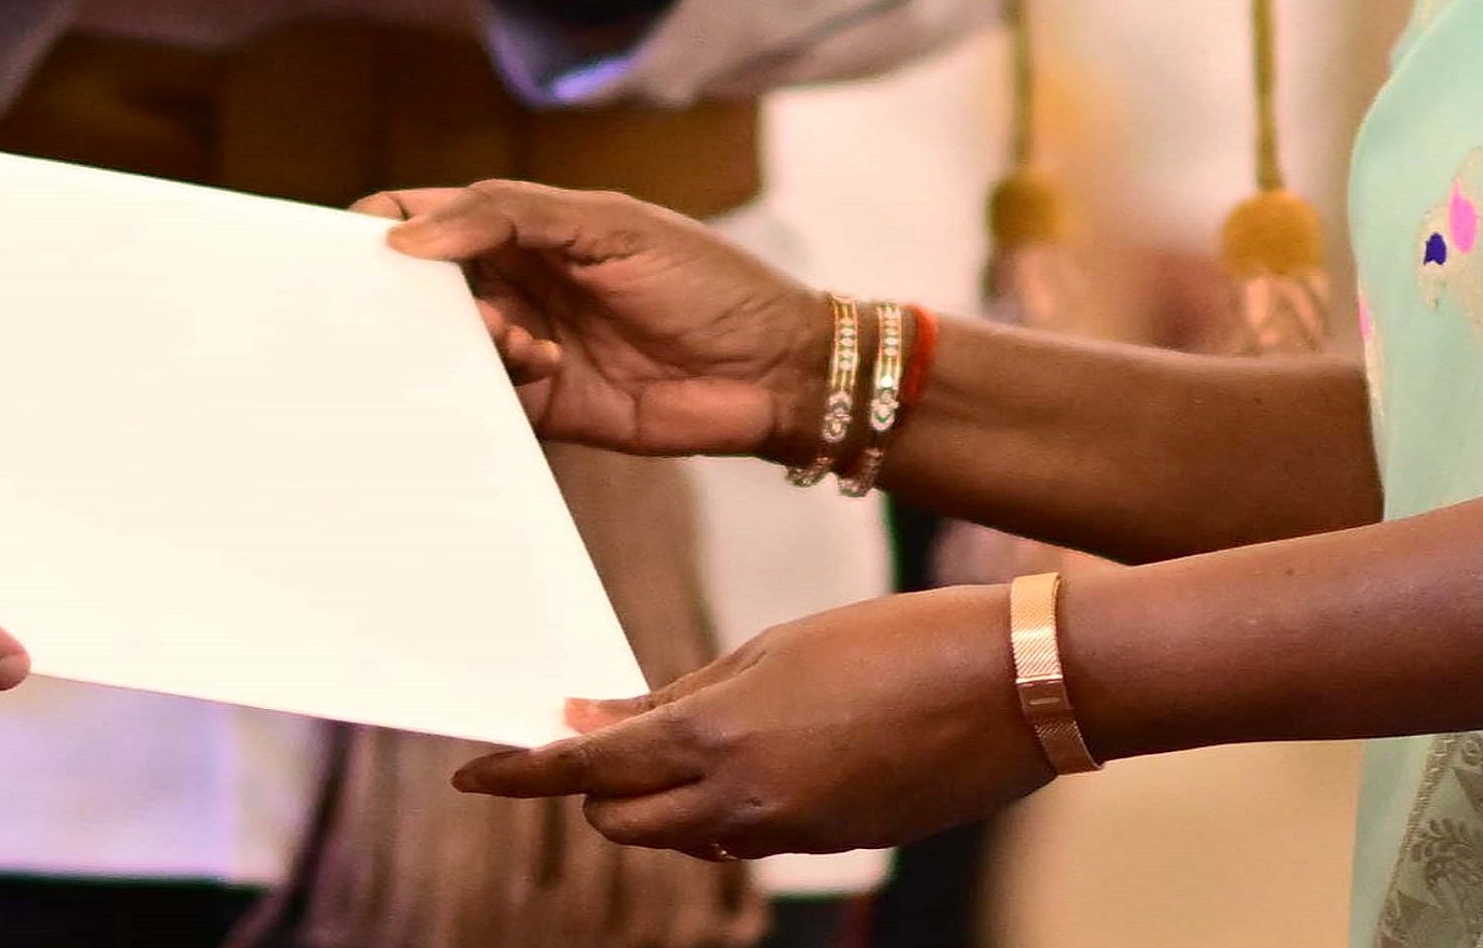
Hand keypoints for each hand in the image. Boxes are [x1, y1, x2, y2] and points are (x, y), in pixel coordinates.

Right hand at [370, 179, 834, 459]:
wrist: (778, 372)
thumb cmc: (708, 281)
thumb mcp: (611, 226)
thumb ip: (508, 217)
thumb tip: (407, 237)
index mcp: (522, 228)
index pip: (426, 218)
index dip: (380, 229)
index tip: (346, 250)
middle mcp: (514, 286)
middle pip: (422, 291)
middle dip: (407, 300)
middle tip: (415, 310)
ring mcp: (526, 347)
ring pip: (447, 350)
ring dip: (464, 345)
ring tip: (521, 341)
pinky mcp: (544, 409)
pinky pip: (484, 403)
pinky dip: (485, 394)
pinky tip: (537, 372)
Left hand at [451, 582, 1043, 857]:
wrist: (1010, 684)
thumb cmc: (893, 638)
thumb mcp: (774, 648)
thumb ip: (682, 694)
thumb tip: (596, 719)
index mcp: (718, 735)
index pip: (587, 770)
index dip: (521, 774)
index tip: (472, 773)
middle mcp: (742, 800)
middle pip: (620, 818)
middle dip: (592, 787)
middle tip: (594, 736)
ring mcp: (788, 833)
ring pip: (681, 836)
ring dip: (656, 801)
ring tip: (671, 740)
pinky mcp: (831, 845)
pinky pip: (743, 839)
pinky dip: (721, 810)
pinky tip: (750, 759)